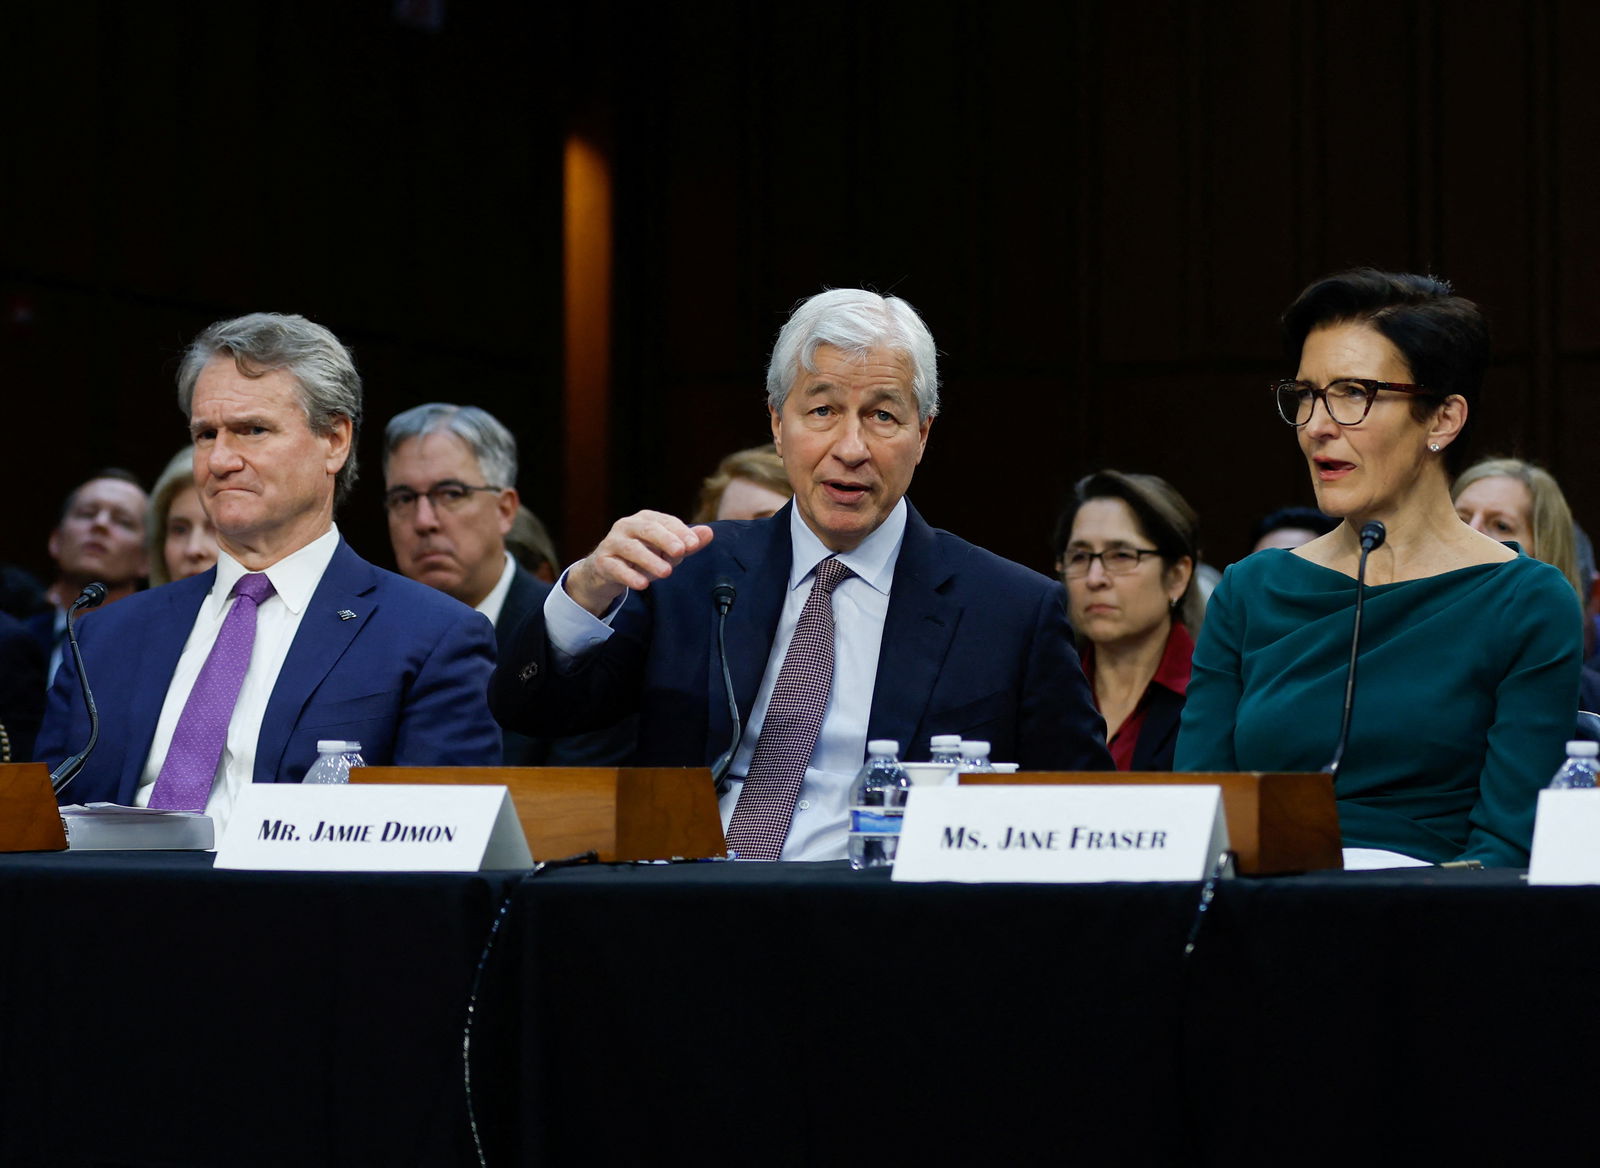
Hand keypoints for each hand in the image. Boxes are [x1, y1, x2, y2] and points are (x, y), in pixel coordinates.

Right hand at [564, 510, 714, 615]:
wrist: (605, 571)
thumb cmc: (641, 557)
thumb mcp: (666, 551)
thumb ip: (687, 542)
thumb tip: (709, 532)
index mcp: (645, 519)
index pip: (665, 521)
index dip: (680, 532)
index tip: (694, 544)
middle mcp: (627, 526)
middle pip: (648, 529)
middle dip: (665, 539)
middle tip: (681, 551)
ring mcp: (612, 543)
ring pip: (631, 548)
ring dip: (649, 560)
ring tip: (666, 572)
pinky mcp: (602, 562)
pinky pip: (615, 568)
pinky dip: (629, 576)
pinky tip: (642, 584)